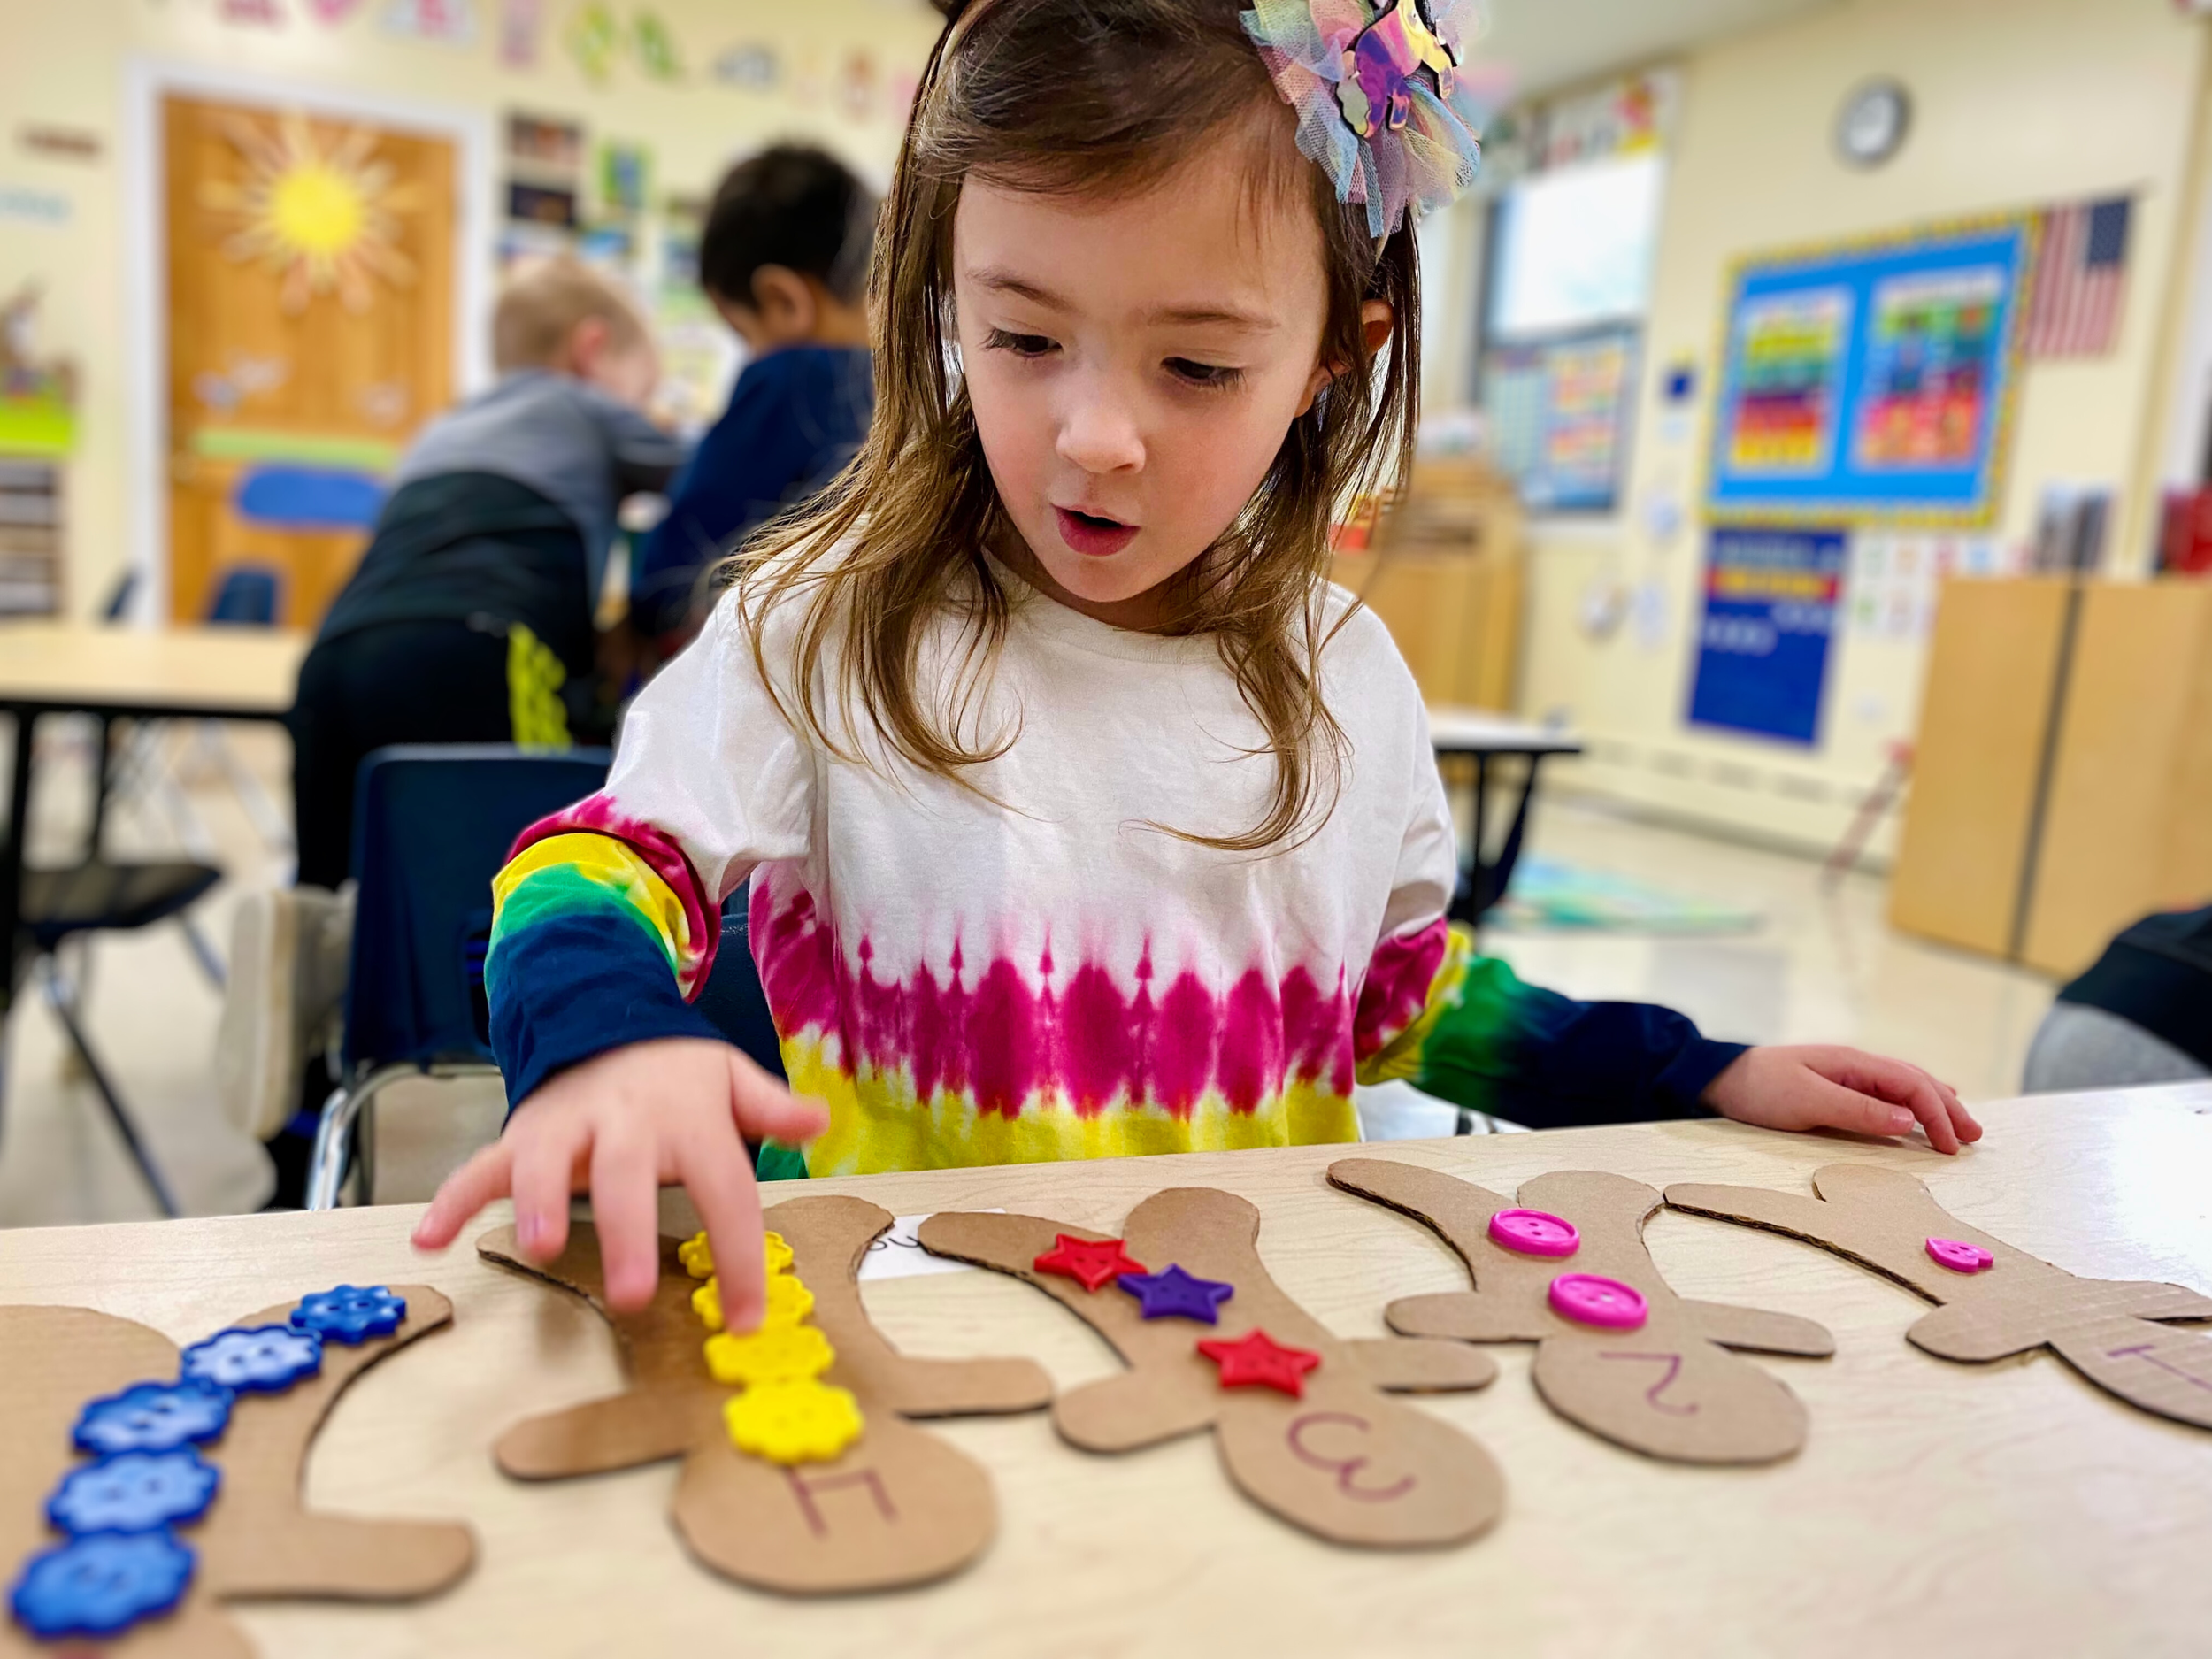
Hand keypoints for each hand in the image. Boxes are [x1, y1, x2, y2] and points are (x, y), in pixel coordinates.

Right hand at [410, 1038, 827, 1319]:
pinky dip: (451, 1200)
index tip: (748, 1319)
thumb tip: (819, 1120)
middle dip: (627, 1234)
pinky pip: (480, 1168)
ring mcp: (568, 1128)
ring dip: (538, 1202)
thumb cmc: (676, 1075)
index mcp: (689, 1120)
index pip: (725, 1190)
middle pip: (628, 1178)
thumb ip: (770, 1108)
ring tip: (534, 1248)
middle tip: (632, 1294)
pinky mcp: (521, 1137)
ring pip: (548, 1162)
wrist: (604, 1019)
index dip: (740, 1255)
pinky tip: (429, 1239)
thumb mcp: (730, 1080)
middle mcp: (627, 1123)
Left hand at [1702, 1044, 1981, 1154]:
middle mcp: (1857, 1064)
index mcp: (1854, 1062)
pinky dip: (1911, 1102)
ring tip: (1961, 1126)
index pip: (1911, 1084)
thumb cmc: (1759, 1088)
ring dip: (1936, 1105)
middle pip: (1916, 1082)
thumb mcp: (1807, 1101)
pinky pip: (1886, 1092)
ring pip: (1905, 1085)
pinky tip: (1919, 1111)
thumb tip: (1909, 1120)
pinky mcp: (1837, 1086)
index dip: (1937, 1114)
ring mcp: (1848, 1073)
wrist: (1720, 1077)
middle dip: (1948, 1108)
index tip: (1952, 1146)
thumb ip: (1859, 1110)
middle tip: (1974, 1138)